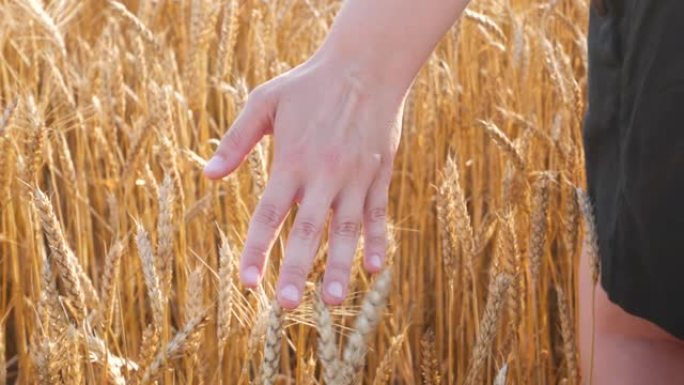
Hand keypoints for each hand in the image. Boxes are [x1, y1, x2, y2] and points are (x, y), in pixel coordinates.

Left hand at [204, 56, 404, 308]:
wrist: (365, 65)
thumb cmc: (309, 84)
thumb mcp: (265, 101)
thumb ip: (236, 140)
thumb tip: (208, 176)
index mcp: (293, 160)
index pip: (270, 213)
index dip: (257, 248)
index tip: (246, 282)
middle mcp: (324, 174)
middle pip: (308, 229)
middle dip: (297, 269)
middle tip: (286, 306)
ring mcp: (355, 176)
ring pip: (346, 229)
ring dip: (339, 265)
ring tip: (331, 301)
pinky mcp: (379, 175)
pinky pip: (378, 213)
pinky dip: (377, 241)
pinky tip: (375, 269)